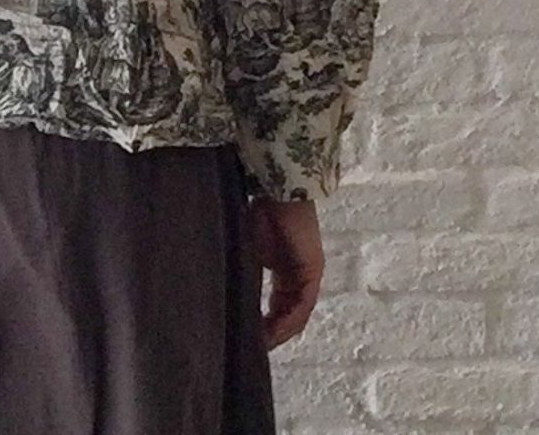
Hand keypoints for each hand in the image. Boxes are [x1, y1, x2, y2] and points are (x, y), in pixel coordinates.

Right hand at [247, 197, 323, 349]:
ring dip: (280, 331)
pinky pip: (302, 305)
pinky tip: (273, 331)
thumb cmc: (260, 212)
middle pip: (289, 313)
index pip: (278, 304)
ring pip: (297, 313)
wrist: (276, 190)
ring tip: (262, 344)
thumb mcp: (248, 248)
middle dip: (272, 333)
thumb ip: (245, 270)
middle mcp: (299, 275)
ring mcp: (308, 274)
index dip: (265, 323)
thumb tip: (226, 291)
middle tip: (253, 347)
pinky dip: (288, 320)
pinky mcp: (312, 271)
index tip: (248, 337)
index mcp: (284, 270)